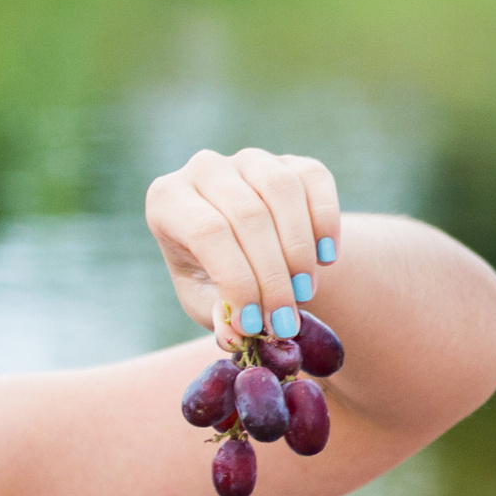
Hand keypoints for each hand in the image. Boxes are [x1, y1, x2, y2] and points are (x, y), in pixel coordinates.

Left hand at [146, 148, 341, 351]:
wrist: (250, 256)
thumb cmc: (216, 280)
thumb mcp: (206, 303)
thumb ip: (217, 316)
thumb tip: (234, 335)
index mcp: (167, 200)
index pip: (207, 233)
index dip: (236, 281)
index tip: (255, 325)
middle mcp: (204, 169)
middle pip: (247, 215)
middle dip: (272, 276)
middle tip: (285, 321)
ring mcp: (248, 159)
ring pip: (281, 191)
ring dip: (299, 249)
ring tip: (304, 293)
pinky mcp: (290, 160)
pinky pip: (314, 181)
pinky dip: (325, 221)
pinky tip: (327, 259)